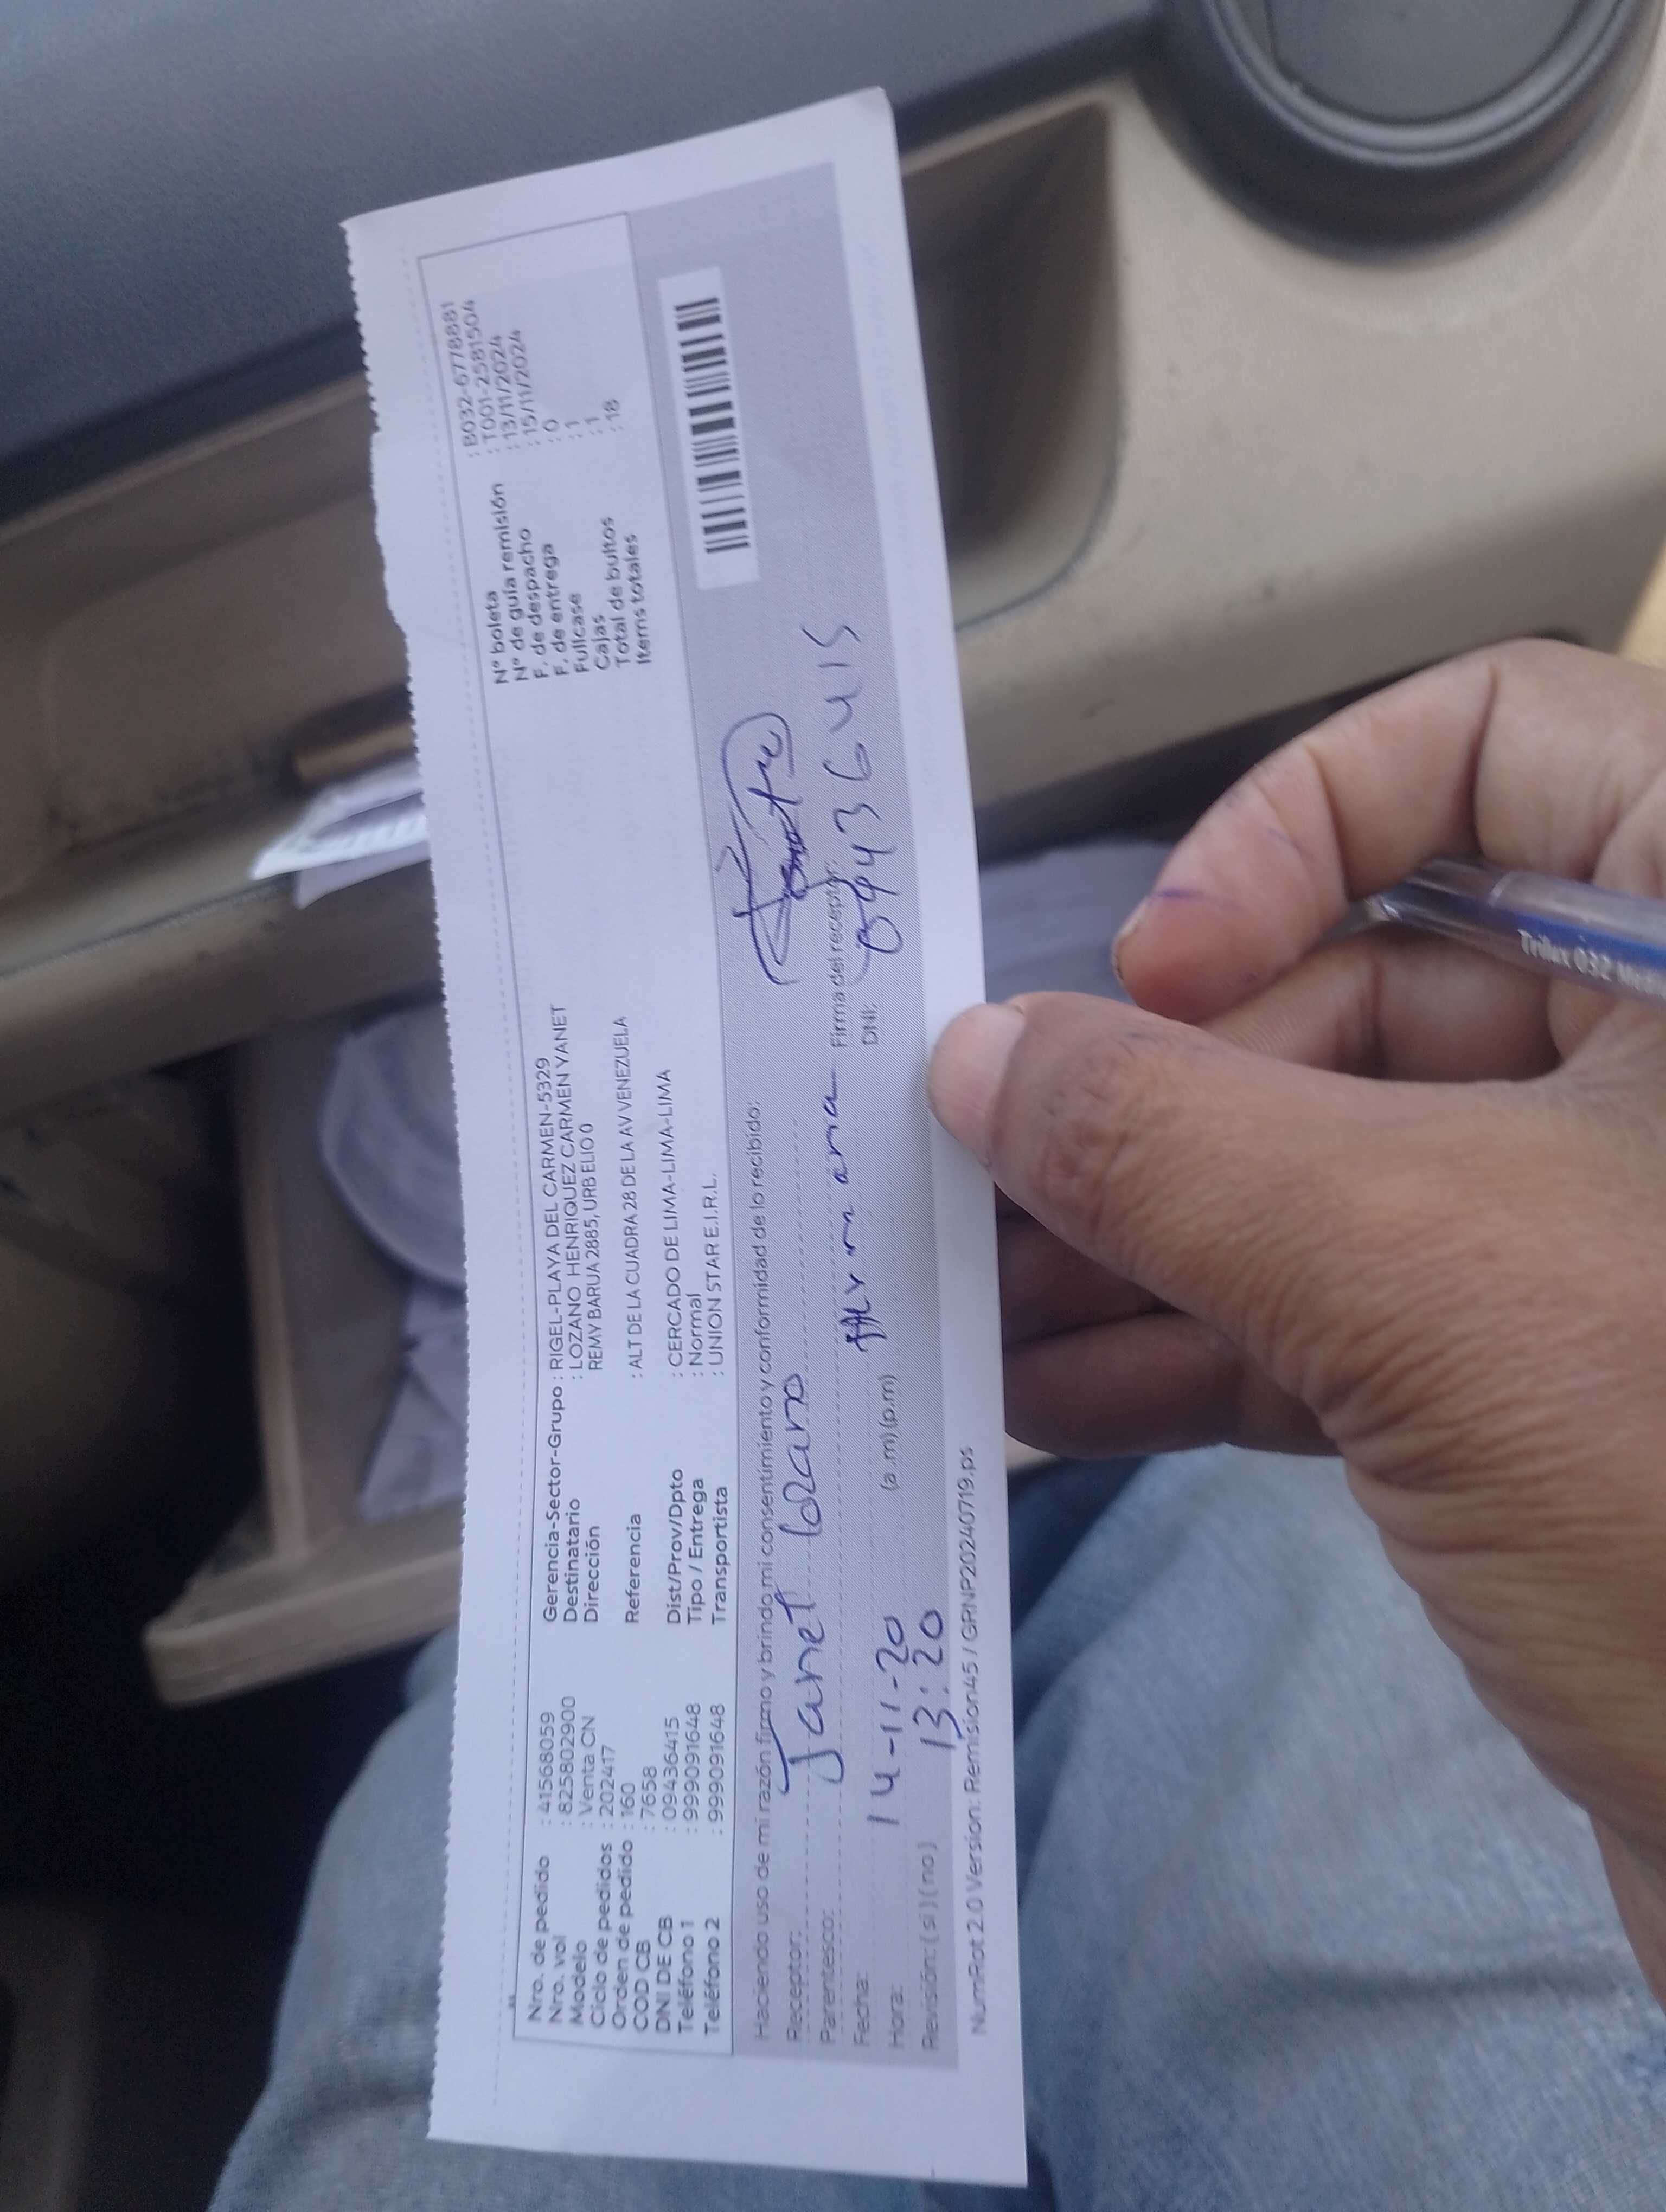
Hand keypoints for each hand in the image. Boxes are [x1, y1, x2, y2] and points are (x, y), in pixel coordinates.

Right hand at [930, 641, 1665, 1998]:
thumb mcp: (1413, 1272)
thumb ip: (1172, 1143)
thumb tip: (972, 1058)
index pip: (1506, 737)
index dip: (1311, 819)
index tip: (1166, 970)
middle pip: (1383, 982)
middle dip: (1168, 1099)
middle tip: (988, 1187)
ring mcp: (1625, 1234)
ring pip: (1355, 1165)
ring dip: (1157, 1237)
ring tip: (980, 1307)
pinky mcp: (1574, 1388)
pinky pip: (1369, 1311)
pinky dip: (1217, 1346)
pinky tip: (1063, 1393)